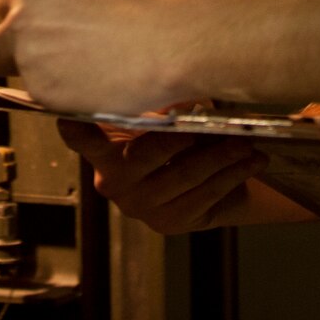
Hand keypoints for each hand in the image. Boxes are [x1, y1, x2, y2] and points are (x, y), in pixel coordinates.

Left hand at [0, 0, 182, 114]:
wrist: (164, 46)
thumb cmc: (137, 21)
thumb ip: (54, 15)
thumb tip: (45, 35)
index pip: (2, 11)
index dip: (18, 29)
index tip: (32, 40)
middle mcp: (20, 19)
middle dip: (13, 59)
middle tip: (47, 66)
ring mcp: (27, 56)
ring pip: (19, 78)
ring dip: (40, 82)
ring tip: (82, 77)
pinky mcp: (39, 90)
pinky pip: (39, 101)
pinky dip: (58, 100)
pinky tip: (88, 89)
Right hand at [58, 119, 266, 233]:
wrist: (200, 179)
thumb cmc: (175, 134)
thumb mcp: (165, 115)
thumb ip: (165, 104)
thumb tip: (182, 97)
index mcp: (103, 151)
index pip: (84, 140)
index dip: (77, 131)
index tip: (67, 119)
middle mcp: (113, 183)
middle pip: (145, 155)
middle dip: (179, 137)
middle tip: (208, 123)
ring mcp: (140, 206)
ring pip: (184, 176)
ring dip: (220, 156)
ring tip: (246, 141)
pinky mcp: (169, 223)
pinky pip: (205, 195)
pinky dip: (231, 175)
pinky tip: (252, 161)